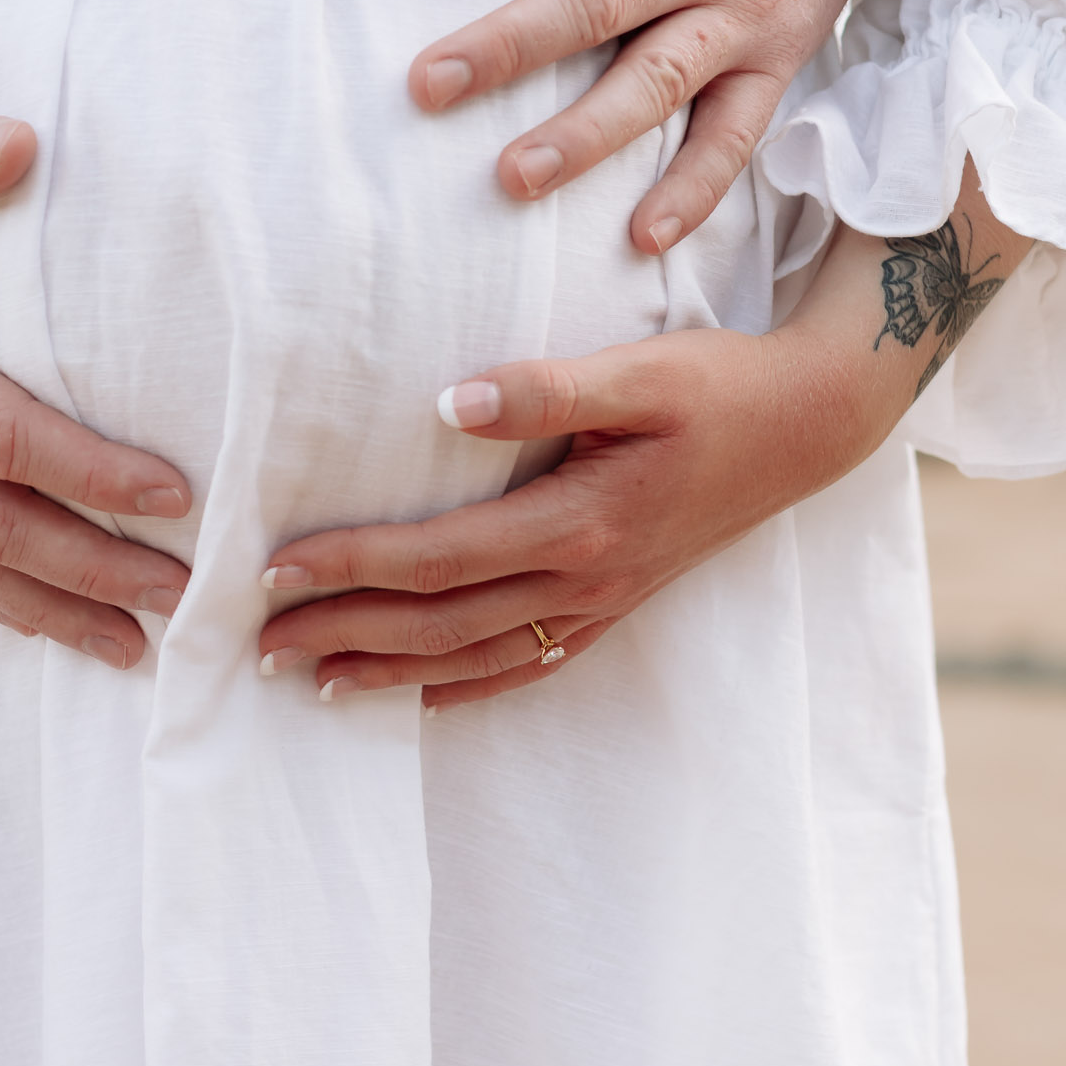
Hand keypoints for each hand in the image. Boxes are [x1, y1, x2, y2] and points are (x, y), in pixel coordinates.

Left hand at [256, 324, 857, 708]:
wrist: (809, 424)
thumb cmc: (719, 384)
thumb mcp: (640, 369)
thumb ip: (543, 388)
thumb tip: (443, 406)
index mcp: (582, 523)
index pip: (439, 557)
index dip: (351, 566)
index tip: (272, 568)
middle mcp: (587, 579)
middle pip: (442, 624)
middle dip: (345, 634)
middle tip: (255, 643)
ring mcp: (605, 601)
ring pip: (477, 657)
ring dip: (390, 672)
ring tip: (312, 681)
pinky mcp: (619, 601)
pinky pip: (530, 663)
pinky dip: (467, 687)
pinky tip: (421, 697)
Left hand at [344, 0, 925, 251]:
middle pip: (590, 1)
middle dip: (505, 46)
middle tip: (422, 86)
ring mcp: (743, 8)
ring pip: (656, 81)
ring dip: (585, 135)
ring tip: (510, 177)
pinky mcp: (780, 53)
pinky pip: (737, 133)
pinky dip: (695, 188)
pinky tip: (639, 237)